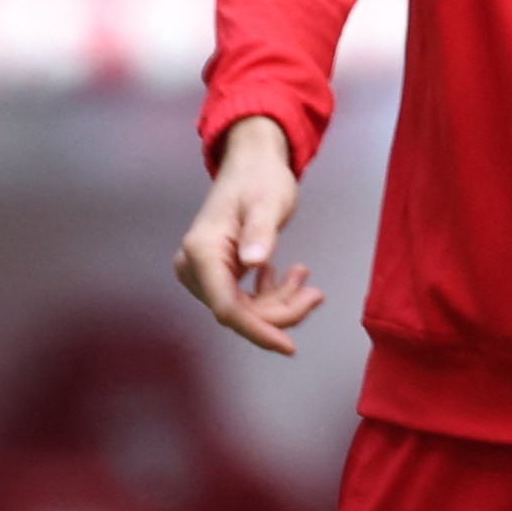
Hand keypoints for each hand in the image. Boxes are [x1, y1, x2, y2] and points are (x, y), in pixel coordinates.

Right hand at [173, 116, 323, 354]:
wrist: (252, 164)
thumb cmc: (261, 179)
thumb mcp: (268, 203)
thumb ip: (261, 233)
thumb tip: (252, 263)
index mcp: (202, 253)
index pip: (227, 308)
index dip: (259, 331)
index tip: (290, 347)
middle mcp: (194, 267)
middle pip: (238, 312)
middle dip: (280, 311)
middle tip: (317, 294)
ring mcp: (203, 272)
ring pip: (244, 309)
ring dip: (279, 302)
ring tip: (306, 279)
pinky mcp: (215, 273)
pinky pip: (243, 299)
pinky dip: (270, 294)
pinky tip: (291, 275)